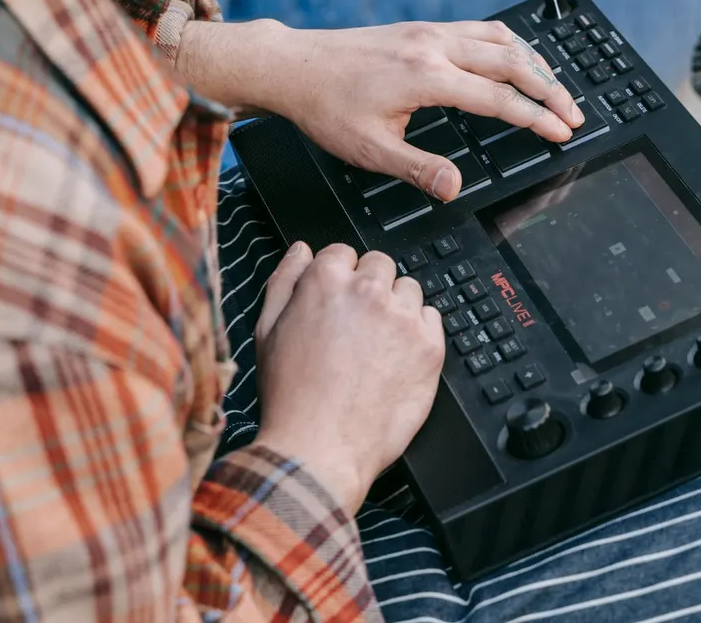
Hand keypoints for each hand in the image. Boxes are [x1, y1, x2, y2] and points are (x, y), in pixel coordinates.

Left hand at [177, 19, 583, 200]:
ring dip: (534, 61)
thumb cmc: (326, 108)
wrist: (294, 66)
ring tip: (555, 87)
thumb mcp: (368, 150)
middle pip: (512, 61)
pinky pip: (479, 29)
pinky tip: (515, 59)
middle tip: (575, 114)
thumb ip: (417, 169)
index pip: (499, 98)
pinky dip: (509, 44)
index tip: (562, 133)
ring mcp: (429, 32)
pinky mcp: (421, 28)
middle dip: (550, 89)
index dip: (536, 118)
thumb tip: (454, 188)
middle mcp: (434, 47)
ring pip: (500, 38)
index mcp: (426, 77)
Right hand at [251, 242, 444, 513]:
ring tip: (377, 345)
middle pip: (380, 265)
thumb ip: (285, 280)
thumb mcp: (267, 331)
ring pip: (408, 290)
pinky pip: (433, 318)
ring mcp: (403, 318)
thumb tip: (302, 251)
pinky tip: (397, 358)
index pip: (343, 253)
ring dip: (396, 308)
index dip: (339, 278)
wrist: (319, 448)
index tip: (338, 301)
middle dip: (370, 288)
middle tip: (357, 325)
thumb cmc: (291, 396)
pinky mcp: (430, 346)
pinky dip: (419, 332)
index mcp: (326, 281)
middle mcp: (368, 291)